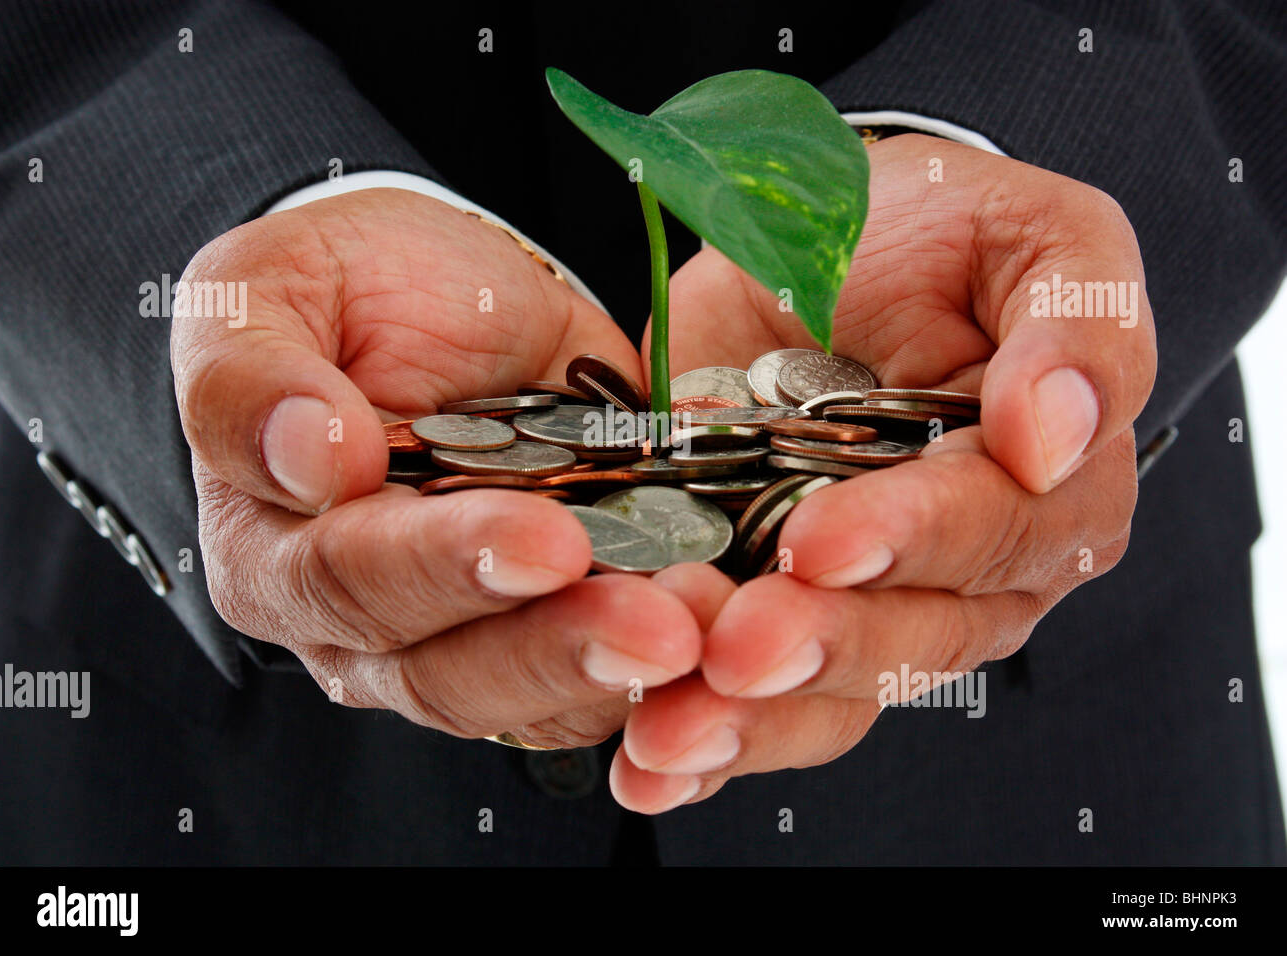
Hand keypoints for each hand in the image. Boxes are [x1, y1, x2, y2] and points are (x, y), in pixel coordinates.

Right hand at [171, 189, 699, 748]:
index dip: (445, 564)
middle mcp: (363, 625)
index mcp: (276, 550)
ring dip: (622, 673)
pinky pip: (600, 681)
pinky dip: (662, 670)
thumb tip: (308, 457)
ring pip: (532, 700)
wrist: (445, 298)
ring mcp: (462, 638)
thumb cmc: (345, 291)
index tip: (544, 539)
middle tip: (660, 627)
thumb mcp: (267, 289)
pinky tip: (722, 630)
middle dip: (558, 648)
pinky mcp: (549, 627)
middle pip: (448, 672)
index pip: (350, 579)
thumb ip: (250, 373)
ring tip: (707, 631)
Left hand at [614, 135, 1155, 810]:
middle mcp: (969, 574)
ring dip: (750, 720)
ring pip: (831, 693)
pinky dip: (705, 739)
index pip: (991, 529)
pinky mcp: (781, 618)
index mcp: (1047, 487)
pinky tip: (649, 766)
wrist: (819, 249)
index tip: (820, 541)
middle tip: (732, 649)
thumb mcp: (1026, 235)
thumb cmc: (936, 235)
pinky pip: (760, 703)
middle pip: (911, 637)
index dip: (909, 539)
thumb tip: (1055, 434)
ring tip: (669, 732)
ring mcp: (871, 609)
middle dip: (820, 647)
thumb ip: (1074, 318)